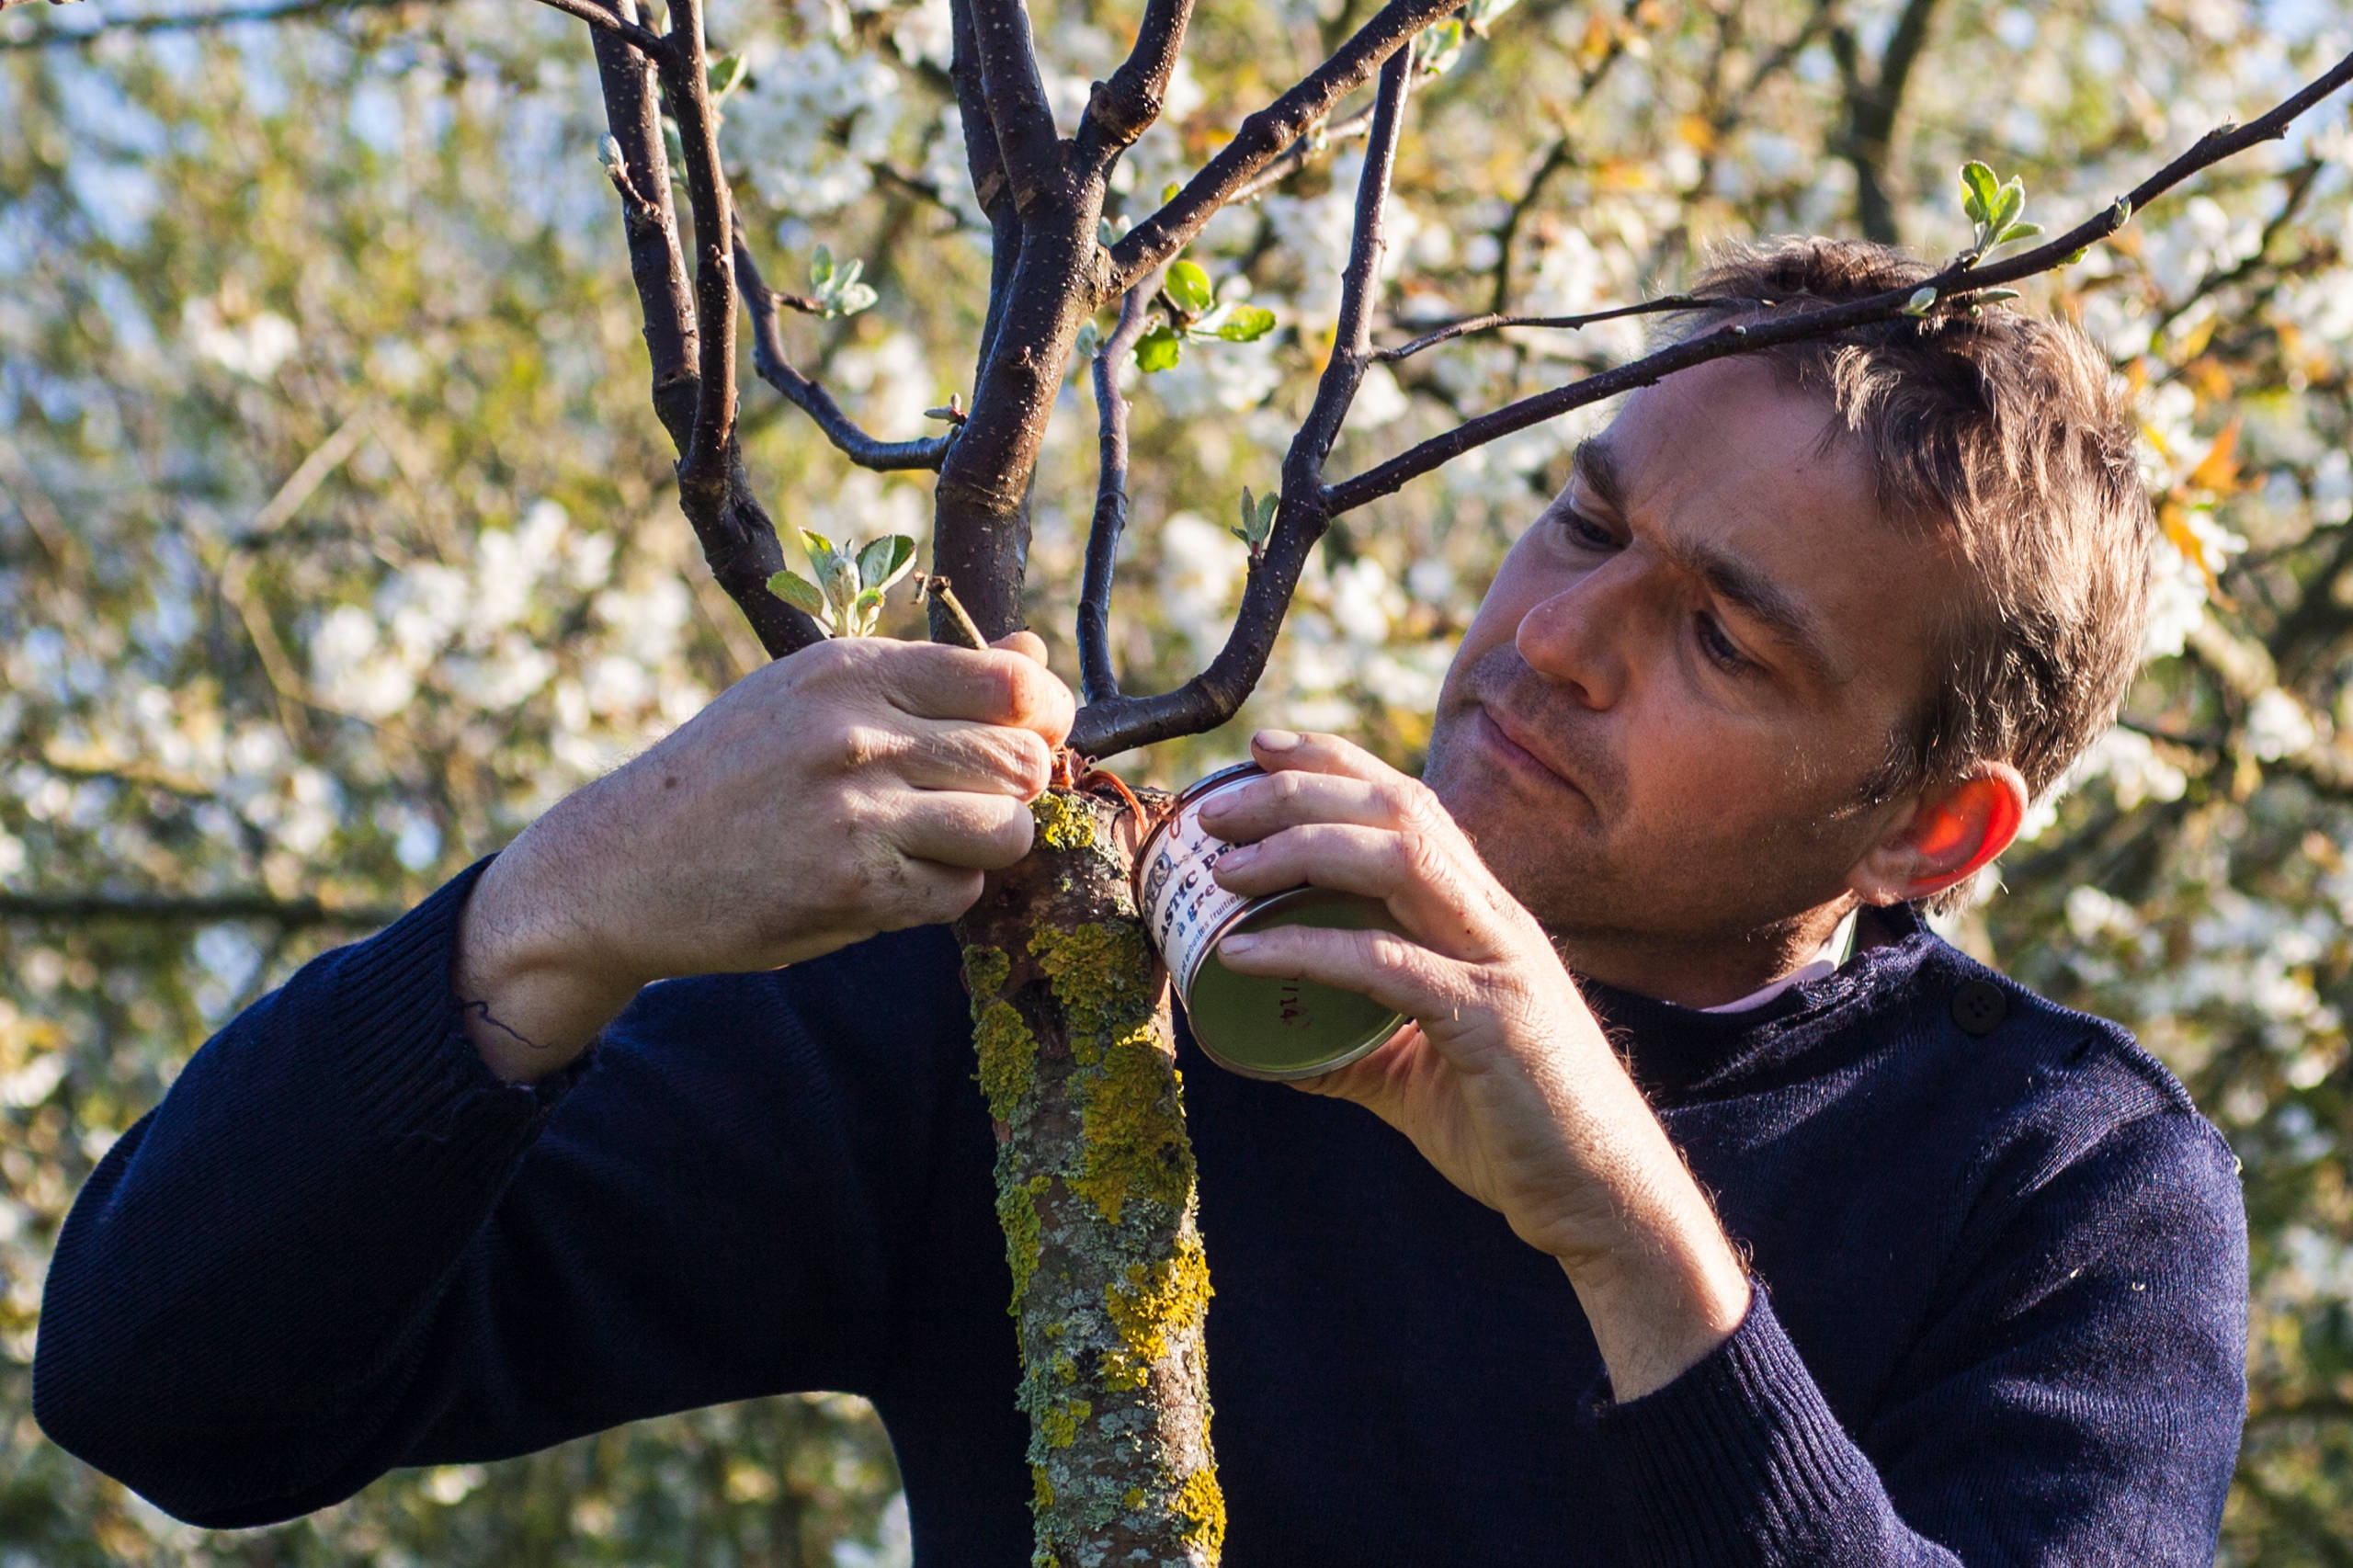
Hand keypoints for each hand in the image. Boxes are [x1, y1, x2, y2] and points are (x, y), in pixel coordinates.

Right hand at [455, 633, 1071, 1081]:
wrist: (625, 865)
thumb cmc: (732, 772)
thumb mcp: (811, 693)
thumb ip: (927, 675)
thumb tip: (1034, 650)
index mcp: (851, 670)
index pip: (1010, 682)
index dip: (1044, 714)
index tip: (1032, 733)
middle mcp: (857, 734)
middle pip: (1020, 759)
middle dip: (1017, 785)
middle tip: (975, 795)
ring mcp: (856, 814)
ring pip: (1005, 830)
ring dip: (986, 843)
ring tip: (933, 839)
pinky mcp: (853, 888)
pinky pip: (958, 893)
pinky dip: (941, 892)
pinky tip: (890, 877)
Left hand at [1202, 729, 1750, 1397]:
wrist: (1604, 1202)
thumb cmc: (1516, 1132)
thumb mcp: (1414, 1072)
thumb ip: (1346, 1044)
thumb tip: (1255, 1042)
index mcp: (1485, 916)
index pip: (1411, 805)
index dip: (1336, 762)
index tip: (1262, 750)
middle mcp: (1498, 920)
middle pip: (1397, 812)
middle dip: (1299, 793)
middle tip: (1214, 812)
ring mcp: (1501, 964)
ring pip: (1402, 860)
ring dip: (1302, 848)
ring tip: (1224, 867)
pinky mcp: (1492, 1022)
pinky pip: (1387, 964)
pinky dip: (1307, 948)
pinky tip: (1242, 953)